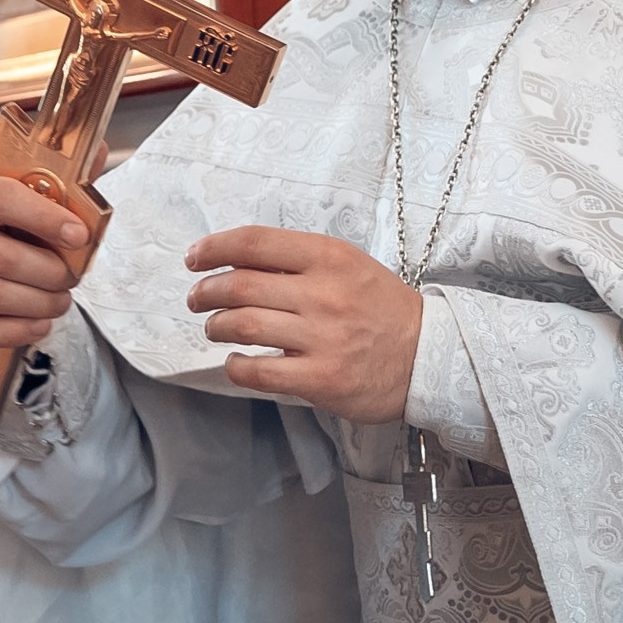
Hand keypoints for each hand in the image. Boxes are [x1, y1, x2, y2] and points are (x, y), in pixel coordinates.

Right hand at [0, 169, 87, 350]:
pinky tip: (38, 323)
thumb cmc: (1, 229)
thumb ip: (58, 179)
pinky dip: (16, 331)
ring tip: (60, 302)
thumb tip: (96, 149)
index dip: (44, 218)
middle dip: (50, 273)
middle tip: (73, 278)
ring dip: (38, 304)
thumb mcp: (24, 199)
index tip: (80, 236)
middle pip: (1, 257)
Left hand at [186, 228, 423, 423]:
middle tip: (196, 298)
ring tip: (213, 328)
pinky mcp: (322, 378)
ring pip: (244, 326)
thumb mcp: (348, 265)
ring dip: (216, 326)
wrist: (428, 355)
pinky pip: (260, 372)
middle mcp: (324, 294)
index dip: (214, 248)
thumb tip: (237, 262)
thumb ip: (299, 262)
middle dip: (206, 291)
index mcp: (329, 257)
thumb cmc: (382, 308)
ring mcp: (323, 338)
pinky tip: (235, 361)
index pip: (255, 243)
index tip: (194, 258)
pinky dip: (236, 366)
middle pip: (240, 285)